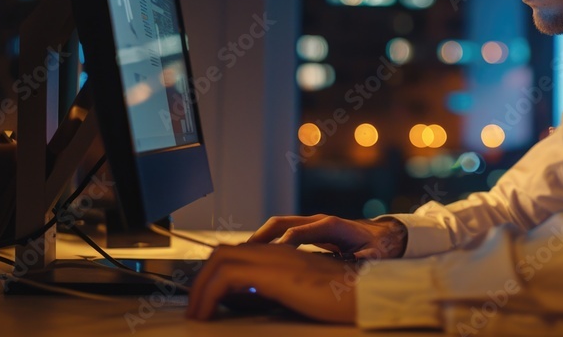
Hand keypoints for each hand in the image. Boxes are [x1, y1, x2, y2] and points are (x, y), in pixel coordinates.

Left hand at [186, 243, 355, 321]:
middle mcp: (277, 250)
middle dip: (202, 278)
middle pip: (223, 252)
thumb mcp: (305, 292)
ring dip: (200, 287)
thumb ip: (282, 289)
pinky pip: (227, 276)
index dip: (216, 272)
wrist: (367, 293)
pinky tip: (205, 313)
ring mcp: (275, 258)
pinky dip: (208, 294)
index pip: (239, 252)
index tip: (206, 296)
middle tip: (195, 305)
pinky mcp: (274, 273)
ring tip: (196, 312)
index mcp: (285, 254)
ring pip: (220, 260)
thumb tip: (254, 300)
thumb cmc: (344, 298)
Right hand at [248, 214, 406, 259]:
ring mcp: (312, 224)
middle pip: (282, 222)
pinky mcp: (309, 230)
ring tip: (242, 256)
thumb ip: (368, 257)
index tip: (270, 258)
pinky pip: (282, 232)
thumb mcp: (375, 253)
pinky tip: (257, 256)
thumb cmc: (377, 246)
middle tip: (243, 254)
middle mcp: (318, 221)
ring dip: (260, 238)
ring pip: (278, 226)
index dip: (285, 244)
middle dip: (262, 236)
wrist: (381, 235)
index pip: (301, 232)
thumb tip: (363, 259)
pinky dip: (268, 241)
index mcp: (332, 225)